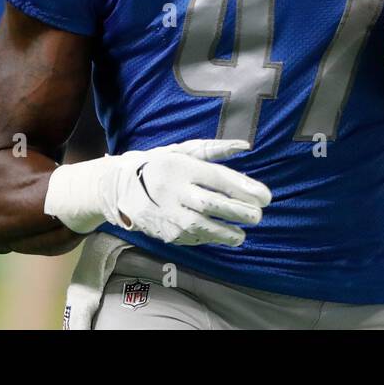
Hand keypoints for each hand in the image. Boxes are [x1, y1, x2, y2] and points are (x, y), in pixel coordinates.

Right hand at [44, 139, 271, 245]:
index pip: (218, 178)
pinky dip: (209, 239)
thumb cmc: (159, 164)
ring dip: (227, 233)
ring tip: (242, 234)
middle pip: (212, 204)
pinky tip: (223, 237)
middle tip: (258, 216)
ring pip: (202, 227)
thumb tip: (245, 145)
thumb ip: (214, 150)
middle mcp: (173, 190)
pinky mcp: (163, 232)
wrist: (117, 187)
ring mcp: (166, 214)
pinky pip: (191, 238)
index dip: (244, 188)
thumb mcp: (182, 151)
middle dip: (240, 212)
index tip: (266, 196)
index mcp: (180, 166)